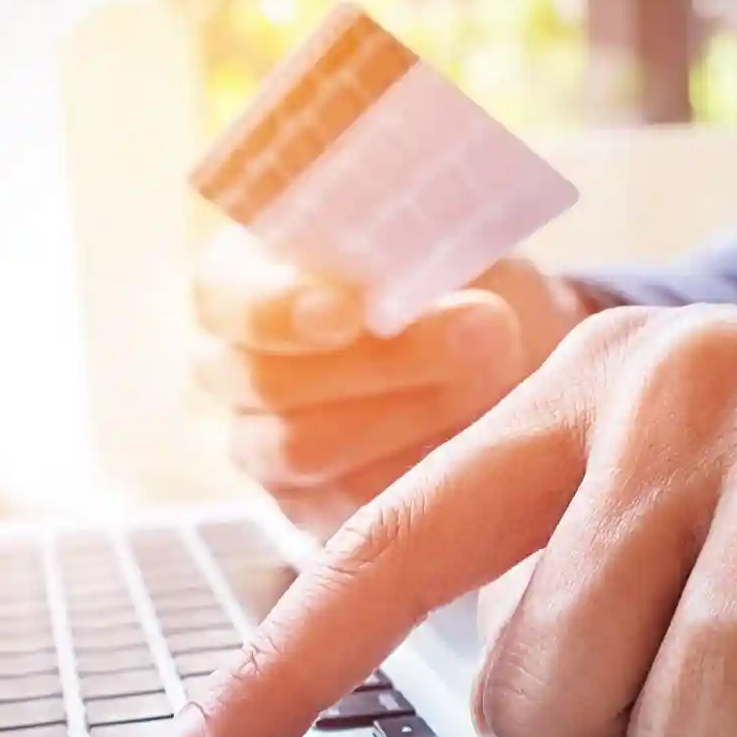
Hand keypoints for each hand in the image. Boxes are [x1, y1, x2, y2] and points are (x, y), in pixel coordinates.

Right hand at [191, 226, 590, 536]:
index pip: (224, 297)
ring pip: (305, 451)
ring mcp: (264, 447)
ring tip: (498, 378)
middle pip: (267, 383)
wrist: (512, 355)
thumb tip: (423, 234)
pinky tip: (480, 441)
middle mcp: (233, 367)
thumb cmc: (460, 274)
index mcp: (238, 280)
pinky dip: (417, 478)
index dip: (278, 307)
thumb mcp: (446, 228)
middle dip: (380, 361)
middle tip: (485, 330)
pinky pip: (346, 510)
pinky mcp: (310, 511)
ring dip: (410, 414)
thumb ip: (418, 225)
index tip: (352, 312)